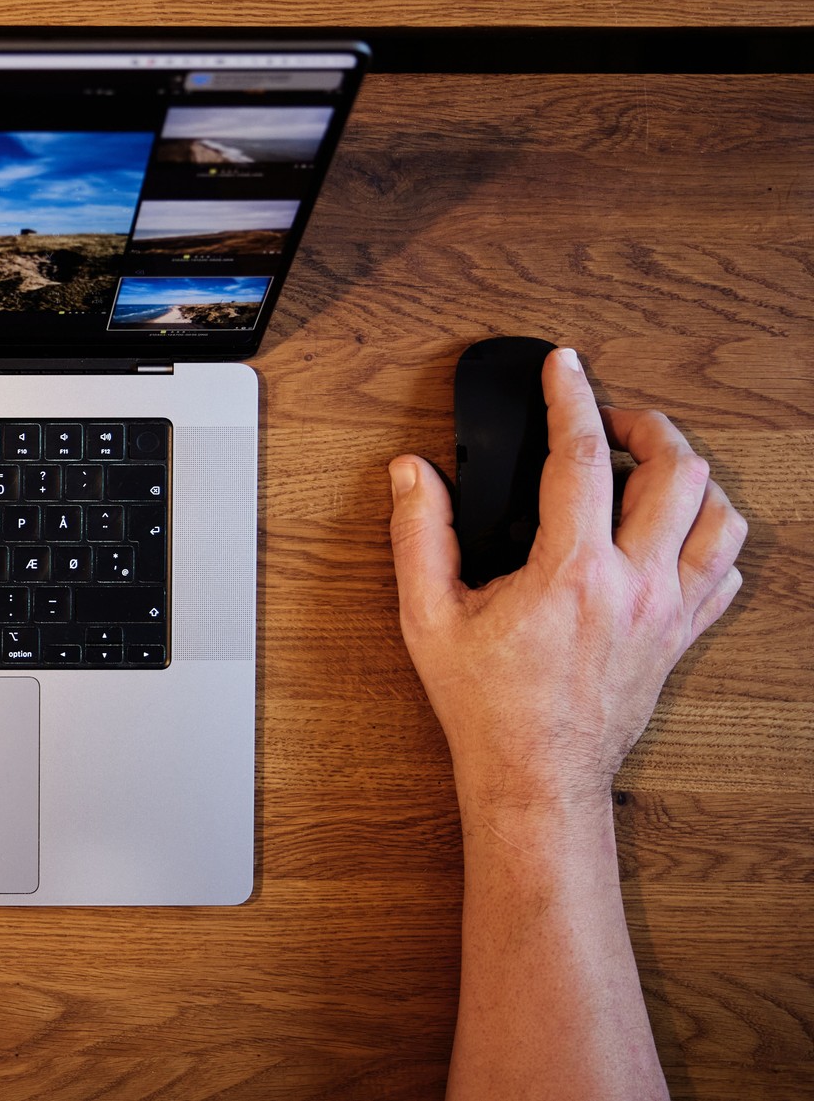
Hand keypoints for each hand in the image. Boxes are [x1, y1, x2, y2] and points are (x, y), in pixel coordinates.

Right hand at [388, 347, 745, 813]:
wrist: (536, 775)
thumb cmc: (486, 704)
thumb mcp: (428, 617)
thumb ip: (418, 535)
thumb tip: (413, 473)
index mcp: (572, 573)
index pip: (581, 456)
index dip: (572, 397)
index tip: (566, 366)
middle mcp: (635, 585)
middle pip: (677, 471)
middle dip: (647, 426)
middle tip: (611, 421)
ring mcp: (670, 612)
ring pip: (720, 515)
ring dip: (690, 477)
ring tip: (652, 467)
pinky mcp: (683, 636)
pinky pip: (728, 570)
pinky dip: (711, 535)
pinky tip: (675, 532)